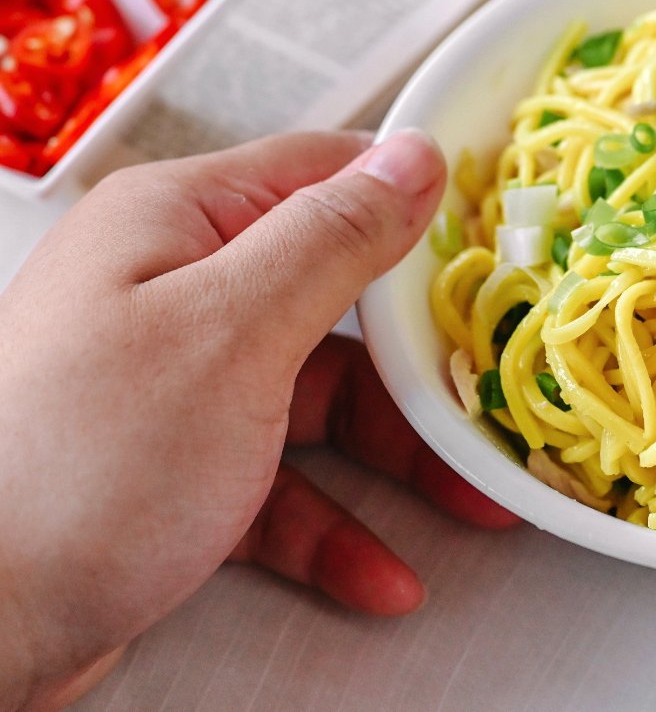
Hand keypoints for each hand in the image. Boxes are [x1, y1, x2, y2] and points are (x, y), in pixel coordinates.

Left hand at [0, 131, 518, 711]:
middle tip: (491, 390)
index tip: (502, 240)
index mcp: (178, 223)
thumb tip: (413, 157)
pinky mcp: (172, 469)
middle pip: (337, 300)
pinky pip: (278, 481)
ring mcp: (173, 383)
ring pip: (319, 400)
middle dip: (421, 361)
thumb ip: (333, 239)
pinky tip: (377, 571)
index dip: (419, 205)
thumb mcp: (233, 331)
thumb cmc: (79, 465)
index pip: (326, 176)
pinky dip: (332, 525)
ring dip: (395, 458)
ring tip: (468, 500)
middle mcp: (173, 289)